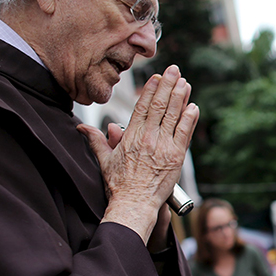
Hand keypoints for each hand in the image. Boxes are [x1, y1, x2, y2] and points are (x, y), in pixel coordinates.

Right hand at [77, 65, 198, 243]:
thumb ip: (96, 140)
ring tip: (185, 83)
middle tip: (175, 70)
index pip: (143, 106)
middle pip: (160, 105)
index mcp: (131, 136)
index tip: (157, 77)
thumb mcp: (104, 160)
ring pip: (174, 116)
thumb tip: (81, 127)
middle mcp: (148, 138)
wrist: (133, 204)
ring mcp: (163, 147)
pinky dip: (190, 119)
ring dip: (181, 97)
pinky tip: (193, 107)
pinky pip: (185, 133)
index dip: (151, 89)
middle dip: (168, 85)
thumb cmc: (119, 185)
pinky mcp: (176, 157)